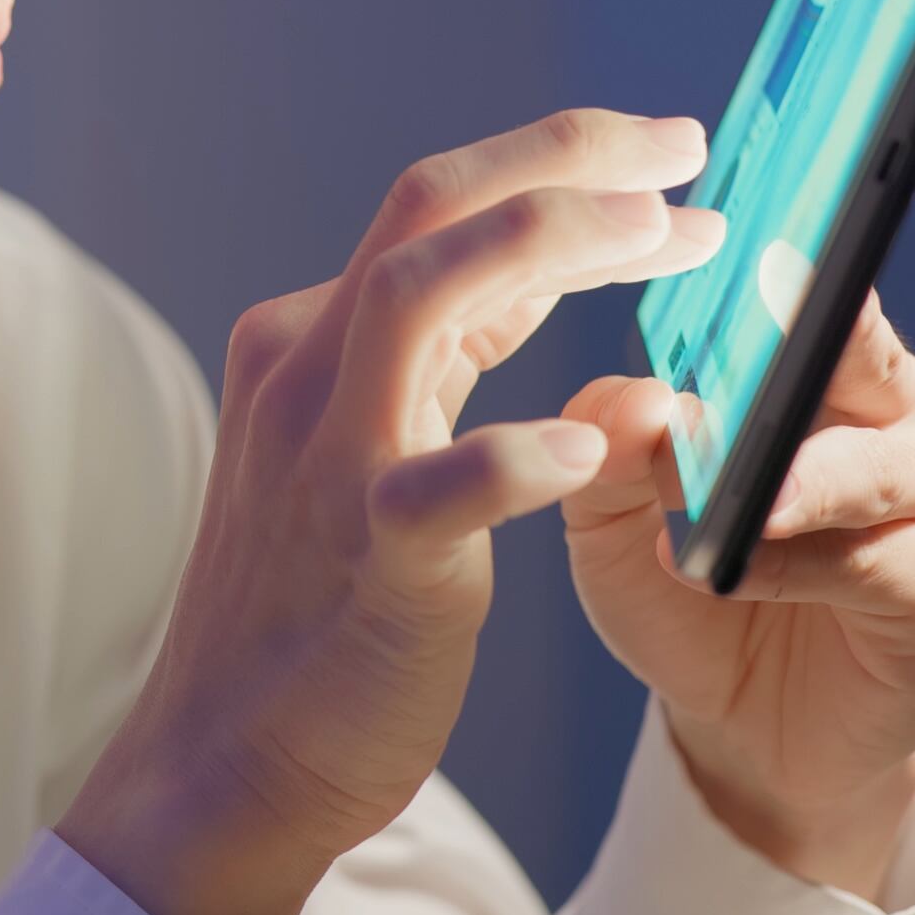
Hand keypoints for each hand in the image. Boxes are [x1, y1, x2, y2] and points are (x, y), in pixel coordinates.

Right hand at [54, 111, 726, 914]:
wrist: (226, 760)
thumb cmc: (318, 607)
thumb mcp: (375, 443)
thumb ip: (445, 353)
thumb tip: (538, 261)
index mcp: (309, 341)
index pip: (437, 206)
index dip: (564, 166)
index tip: (670, 162)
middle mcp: (307, 374)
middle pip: (429, 208)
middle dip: (568, 160)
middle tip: (687, 153)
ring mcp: (327, 461)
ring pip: (418, 296)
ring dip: (550, 242)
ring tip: (665, 236)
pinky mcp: (367, 561)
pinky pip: (435, 489)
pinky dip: (512, 455)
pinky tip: (588, 444)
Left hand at [560, 294, 914, 898]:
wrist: (737, 722)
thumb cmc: (683, 589)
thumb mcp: (609, 516)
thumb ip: (612, 450)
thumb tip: (639, 400)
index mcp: (813, 369)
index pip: (800, 287)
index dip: (766, 262)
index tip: (724, 234)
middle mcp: (888, 414)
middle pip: (863, 350)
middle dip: (810, 336)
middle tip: (753, 331)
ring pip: (883, 462)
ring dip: (802, 478)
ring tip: (736, 501)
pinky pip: (884, 562)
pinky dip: (805, 567)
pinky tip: (739, 578)